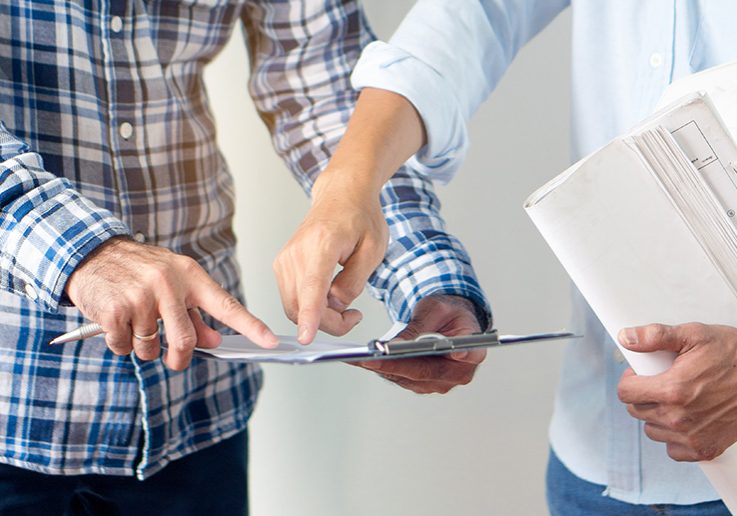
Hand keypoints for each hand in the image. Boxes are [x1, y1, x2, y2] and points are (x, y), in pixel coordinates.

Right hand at [66, 237, 277, 369]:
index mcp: (190, 276)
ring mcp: (141, 297)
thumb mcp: (173, 283)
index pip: (226, 305)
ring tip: (134, 323)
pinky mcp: (115, 310)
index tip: (271, 342)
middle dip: (179, 358)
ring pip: (151, 348)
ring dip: (143, 347)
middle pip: (185, 341)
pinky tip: (115, 321)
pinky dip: (119, 343)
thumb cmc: (139, 271)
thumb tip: (213, 341)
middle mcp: (168, 284)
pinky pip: (124, 347)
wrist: (91, 253)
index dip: (251, 326)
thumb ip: (195, 313)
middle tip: (173, 359)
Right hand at [273, 173, 387, 343]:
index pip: (312, 286)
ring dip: (319, 317)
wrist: (342, 195)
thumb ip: (354, 282)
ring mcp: (285, 259)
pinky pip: (292, 298)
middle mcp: (297, 252)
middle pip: (301, 305)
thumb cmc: (360, 217)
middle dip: (327, 323)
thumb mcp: (373, 250)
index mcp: (322, 244)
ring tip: (345, 305)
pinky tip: (328, 297)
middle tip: (353, 317)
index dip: (310, 315)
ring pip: (294, 307)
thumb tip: (335, 306)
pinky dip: (310, 307)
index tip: (306, 336)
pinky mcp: (281, 266)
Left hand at [353, 295, 486, 393]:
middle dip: (395, 365)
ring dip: (385, 369)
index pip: (465, 357)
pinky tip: (367, 361)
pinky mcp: (425, 384)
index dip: (448, 357)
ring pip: (410, 379)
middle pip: (426, 372)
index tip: (436, 353)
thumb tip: (394, 346)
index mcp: (474, 351)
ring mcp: (442, 382)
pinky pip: (403, 379)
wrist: (448, 320)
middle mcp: (460, 373)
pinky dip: (385, 369)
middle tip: (370, 358)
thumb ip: (419, 328)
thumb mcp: (435, 309)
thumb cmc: (447, 312)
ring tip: (361, 358)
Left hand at [617, 323, 736, 461]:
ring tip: (675, 399)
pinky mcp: (705, 449)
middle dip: (643, 395)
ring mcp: (692, 436)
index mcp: (672, 390)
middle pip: (637, 410)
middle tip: (660, 382)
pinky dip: (674, 436)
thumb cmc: (733, 355)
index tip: (639, 374)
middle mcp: (679, 417)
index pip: (626, 393)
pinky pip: (672, 448)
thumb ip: (655, 336)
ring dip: (657, 415)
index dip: (630, 380)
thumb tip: (627, 338)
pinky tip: (685, 418)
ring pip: (652, 429)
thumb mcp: (694, 335)